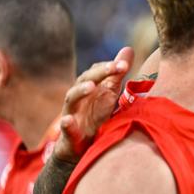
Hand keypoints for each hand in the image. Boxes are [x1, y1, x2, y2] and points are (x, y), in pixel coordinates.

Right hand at [53, 47, 134, 162]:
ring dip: (80, 91)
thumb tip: (128, 49)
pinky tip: (67, 120)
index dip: (111, 66)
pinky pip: (65, 127)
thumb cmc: (96, 113)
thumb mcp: (110, 92)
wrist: (81, 144)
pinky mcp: (69, 132)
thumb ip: (117, 73)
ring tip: (91, 86)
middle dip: (99, 73)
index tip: (125, 64)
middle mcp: (79, 96)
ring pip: (71, 98)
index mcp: (90, 86)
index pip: (97, 71)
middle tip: (114, 67)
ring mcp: (72, 113)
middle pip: (85, 80)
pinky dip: (66, 124)